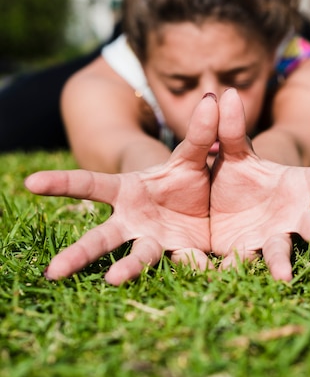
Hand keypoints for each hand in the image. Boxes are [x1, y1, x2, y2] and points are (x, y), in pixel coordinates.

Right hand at [25, 93, 218, 284]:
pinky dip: (192, 267)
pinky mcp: (179, 255)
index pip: (90, 185)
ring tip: (113, 280)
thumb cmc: (188, 176)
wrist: (211, 204)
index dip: (61, 183)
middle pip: (101, 237)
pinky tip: (202, 270)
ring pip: (136, 259)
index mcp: (127, 190)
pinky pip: (182, 263)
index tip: (30, 182)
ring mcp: (154, 240)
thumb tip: (213, 96)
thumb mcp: (193, 155)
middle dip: (78, 253)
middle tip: (53, 271)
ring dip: (126, 270)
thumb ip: (200, 133)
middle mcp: (134, 219)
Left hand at [210, 89, 309, 279]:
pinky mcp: (243, 251)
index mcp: (296, 184)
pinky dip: (234, 268)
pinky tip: (225, 272)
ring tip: (282, 278)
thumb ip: (231, 128)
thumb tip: (228, 92)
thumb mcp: (232, 151)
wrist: (206, 203)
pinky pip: (241, 261)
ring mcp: (268, 235)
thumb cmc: (232, 174)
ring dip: (282, 264)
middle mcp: (289, 214)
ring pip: (280, 252)